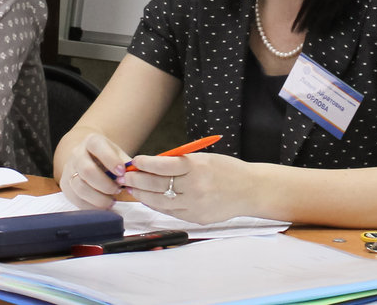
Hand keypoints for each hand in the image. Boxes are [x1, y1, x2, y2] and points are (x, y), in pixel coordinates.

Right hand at [59, 133, 130, 210]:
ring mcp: (69, 169)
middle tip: (118, 190)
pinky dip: (91, 206)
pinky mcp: (66, 185)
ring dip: (99, 198)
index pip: (97, 146)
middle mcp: (77, 153)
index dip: (110, 160)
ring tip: (112, 200)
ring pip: (80, 187)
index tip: (122, 172)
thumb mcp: (118, 154)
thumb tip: (137, 177)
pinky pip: (76, 199)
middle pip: (87, 170)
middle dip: (105, 184)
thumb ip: (127, 164)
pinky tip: (103, 205)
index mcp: (92, 141)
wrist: (88, 157)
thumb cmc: (107, 158)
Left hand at [123, 151, 247, 224]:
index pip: (163, 166)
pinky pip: (170, 212)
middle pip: (158, 185)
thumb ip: (179, 162)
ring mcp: (196, 205)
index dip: (145, 164)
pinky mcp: (196, 218)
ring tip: (132, 189)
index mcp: (197, 167)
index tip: (135, 161)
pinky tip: (149, 199)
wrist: (250, 190)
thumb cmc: (227, 170)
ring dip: (143, 195)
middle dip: (138, 180)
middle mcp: (195, 187)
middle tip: (126, 176)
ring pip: (161, 201)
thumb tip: (151, 165)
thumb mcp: (204, 158)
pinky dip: (157, 205)